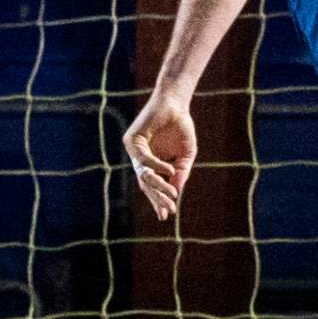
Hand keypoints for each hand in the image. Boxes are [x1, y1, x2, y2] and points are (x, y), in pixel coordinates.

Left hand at [123, 93, 197, 221]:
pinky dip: (157, 165)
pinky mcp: (131, 141)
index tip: (167, 215)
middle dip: (158, 198)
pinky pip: (143, 158)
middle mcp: (141, 159)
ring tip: (171, 195)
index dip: (159, 201)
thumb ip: (181, 173)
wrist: (175, 104)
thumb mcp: (186, 155)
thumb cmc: (181, 126)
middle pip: (146, 184)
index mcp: (152, 164)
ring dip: (158, 185)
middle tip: (168, 210)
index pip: (151, 187)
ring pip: (143, 175)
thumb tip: (176, 192)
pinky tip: (169, 169)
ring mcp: (135, 151)